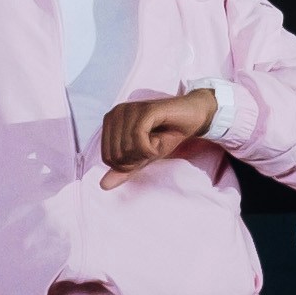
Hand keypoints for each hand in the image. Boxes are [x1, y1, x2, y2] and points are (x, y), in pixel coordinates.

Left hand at [99, 89, 224, 179]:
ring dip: (146, 152)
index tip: (144, 153)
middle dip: (137, 159)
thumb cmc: (167, 135)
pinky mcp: (146, 109)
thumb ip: (124, 169)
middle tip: (152, 148)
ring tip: (156, 142)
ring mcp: (130, 109)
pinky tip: (159, 142)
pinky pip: (138, 137)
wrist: (192, 118)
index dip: (128, 165)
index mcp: (110, 121)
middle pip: (116, 154)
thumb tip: (103, 185)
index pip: (107, 157)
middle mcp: (116, 112)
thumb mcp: (143, 157)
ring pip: (127, 147)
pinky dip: (150, 148)